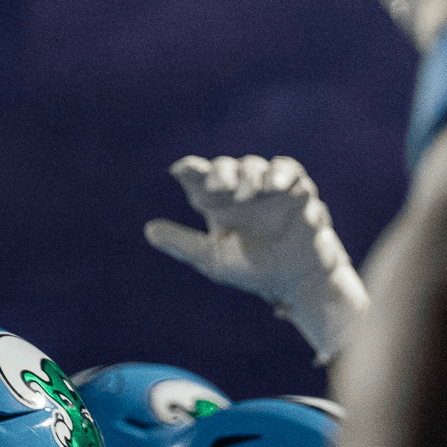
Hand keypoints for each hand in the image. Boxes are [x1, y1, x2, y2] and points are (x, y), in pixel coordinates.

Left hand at [145, 155, 369, 362]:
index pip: (196, 177)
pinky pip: (288, 169)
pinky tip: (274, 186)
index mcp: (214, 204)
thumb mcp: (214, 261)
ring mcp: (268, 188)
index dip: (188, 169)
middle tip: (219, 187)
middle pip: (224, 167)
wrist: (297, 281)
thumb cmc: (254, 272)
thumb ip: (184, 244)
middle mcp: (239, 191)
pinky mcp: (296, 189)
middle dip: (221, 171)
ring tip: (250, 193)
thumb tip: (149, 230)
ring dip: (250, 174)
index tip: (181, 170)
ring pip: (254, 165)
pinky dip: (281, 172)